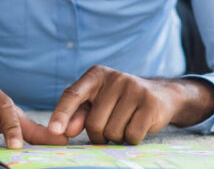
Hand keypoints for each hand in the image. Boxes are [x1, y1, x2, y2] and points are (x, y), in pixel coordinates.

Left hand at [48, 65, 213, 144]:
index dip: (61, 114)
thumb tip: (63, 130)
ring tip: (124, 123)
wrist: (160, 94)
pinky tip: (136, 126)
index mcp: (96, 74)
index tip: (53, 131)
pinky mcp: (150, 103)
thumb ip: (78, 113)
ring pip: (112, 132)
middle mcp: (114, 77)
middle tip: (108, 128)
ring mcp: (133, 89)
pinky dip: (131, 139)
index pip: (72, 94)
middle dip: (98, 134)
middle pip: (94, 123)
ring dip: (116, 138)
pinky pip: (132, 136)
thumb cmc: (119, 101)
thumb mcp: (97, 101)